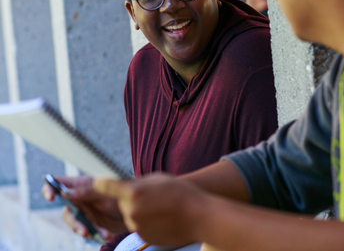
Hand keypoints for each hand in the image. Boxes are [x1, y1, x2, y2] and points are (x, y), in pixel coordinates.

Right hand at [42, 175, 126, 239]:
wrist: (137, 208)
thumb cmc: (122, 193)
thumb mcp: (105, 191)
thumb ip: (85, 191)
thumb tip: (65, 193)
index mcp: (82, 185)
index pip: (59, 182)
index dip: (50, 188)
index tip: (51, 197)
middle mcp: (81, 198)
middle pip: (66, 210)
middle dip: (74, 223)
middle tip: (83, 231)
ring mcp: (86, 211)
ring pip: (75, 223)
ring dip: (84, 230)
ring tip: (96, 234)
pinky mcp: (92, 223)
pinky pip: (87, 230)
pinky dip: (95, 233)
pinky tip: (106, 234)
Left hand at [94, 173, 209, 246]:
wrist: (198, 215)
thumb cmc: (180, 193)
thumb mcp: (156, 179)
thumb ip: (134, 184)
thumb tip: (122, 187)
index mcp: (133, 191)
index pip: (102, 187)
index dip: (86, 188)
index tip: (70, 189)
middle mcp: (130, 210)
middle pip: (112, 204)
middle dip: (110, 199)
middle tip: (110, 195)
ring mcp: (135, 226)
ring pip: (126, 216)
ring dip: (136, 209)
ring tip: (159, 204)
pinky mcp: (142, 237)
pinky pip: (137, 226)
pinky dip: (146, 220)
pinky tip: (162, 215)